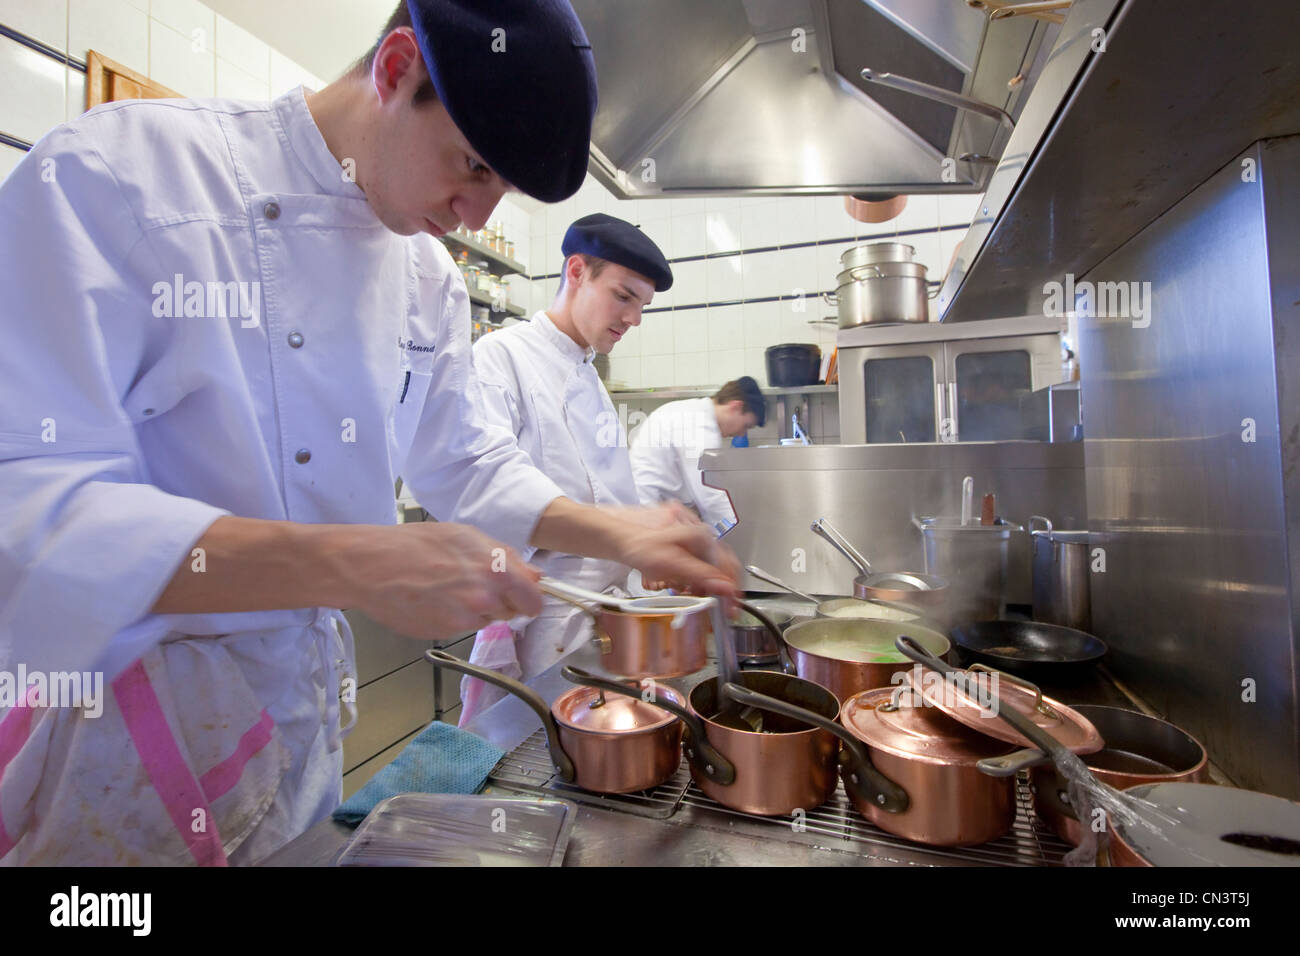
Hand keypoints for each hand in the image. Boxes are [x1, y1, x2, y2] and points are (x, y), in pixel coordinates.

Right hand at [344, 522, 541, 639]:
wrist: (371, 566)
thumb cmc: (417, 543)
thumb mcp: (466, 536)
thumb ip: (506, 557)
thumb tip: (535, 576)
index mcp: (496, 569)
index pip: (534, 601)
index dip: (529, 598)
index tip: (520, 595)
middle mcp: (485, 598)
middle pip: (511, 612)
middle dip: (500, 600)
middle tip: (473, 583)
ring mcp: (464, 618)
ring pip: (486, 619)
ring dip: (476, 608)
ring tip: (447, 588)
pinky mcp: (445, 633)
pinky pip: (462, 627)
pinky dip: (454, 616)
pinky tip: (434, 599)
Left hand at [613, 507, 741, 602]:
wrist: (622, 540)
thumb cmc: (642, 548)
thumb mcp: (673, 565)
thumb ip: (702, 576)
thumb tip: (726, 587)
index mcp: (702, 537)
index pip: (728, 566)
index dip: (732, 590)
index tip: (732, 608)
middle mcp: (701, 535)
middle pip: (721, 567)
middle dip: (717, 588)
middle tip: (718, 606)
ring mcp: (694, 539)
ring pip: (710, 567)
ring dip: (704, 585)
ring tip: (694, 595)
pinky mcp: (686, 546)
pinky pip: (699, 565)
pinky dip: (695, 579)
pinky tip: (685, 586)